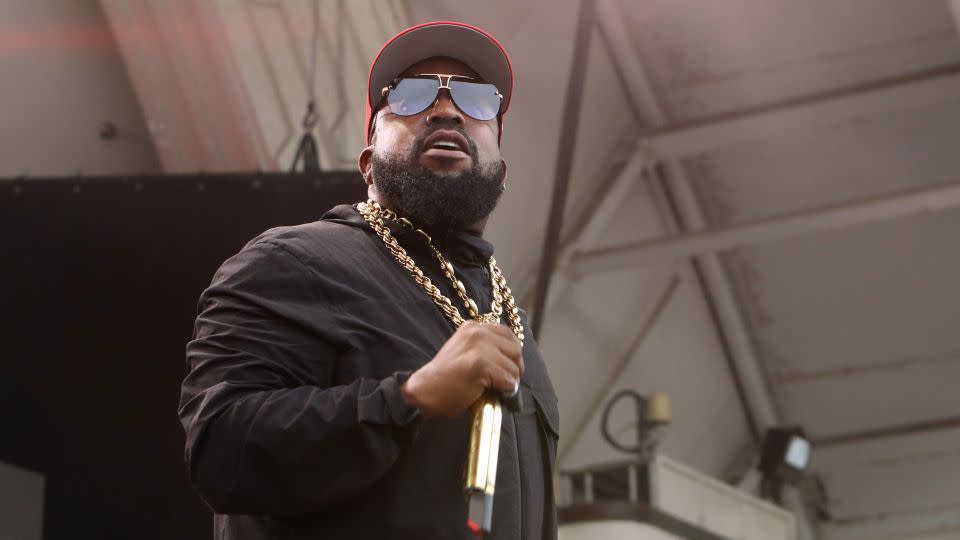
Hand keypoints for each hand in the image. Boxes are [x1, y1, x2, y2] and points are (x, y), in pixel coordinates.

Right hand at [401, 321, 523, 417]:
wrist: (425, 390)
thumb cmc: (446, 376)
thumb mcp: (465, 350)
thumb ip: (485, 347)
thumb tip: (513, 358)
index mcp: (473, 326)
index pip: (508, 334)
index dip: (512, 353)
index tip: (508, 366)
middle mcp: (477, 331)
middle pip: (515, 349)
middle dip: (515, 367)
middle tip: (507, 380)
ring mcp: (479, 346)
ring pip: (513, 366)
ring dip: (510, 381)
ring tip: (499, 388)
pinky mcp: (480, 364)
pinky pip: (507, 379)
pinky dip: (506, 389)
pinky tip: (494, 392)